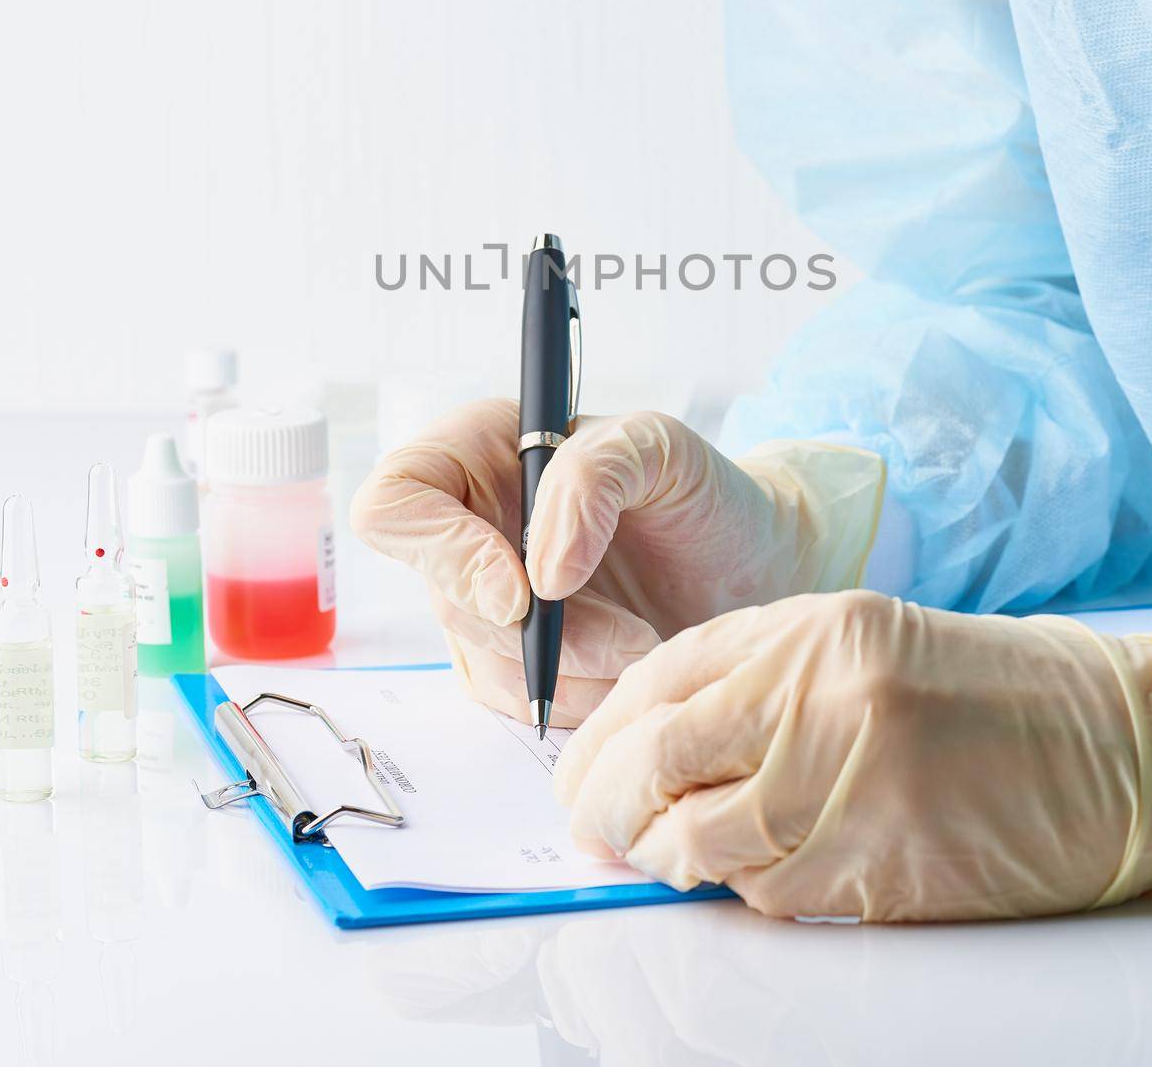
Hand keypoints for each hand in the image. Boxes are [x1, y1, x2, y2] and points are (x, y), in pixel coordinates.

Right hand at [351, 398, 882, 726]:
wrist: (754, 565)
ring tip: (650, 650)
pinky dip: (578, 700)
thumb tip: (539, 571)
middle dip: (540, 632)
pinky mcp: (518, 661)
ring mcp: (488, 599)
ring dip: (571, 673)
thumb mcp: (662, 448)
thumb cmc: (704, 491)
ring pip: (481, 660)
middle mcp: (470, 525)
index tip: (522, 592)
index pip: (397, 500)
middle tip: (630, 639)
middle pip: (444, 597)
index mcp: (482, 451)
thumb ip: (592, 476)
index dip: (441, 552)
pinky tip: (633, 676)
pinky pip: (514, 703)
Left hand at [557, 593, 1151, 920]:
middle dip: (604, 803)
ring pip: (702, 845)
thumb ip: (757, 676)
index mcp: (813, 632)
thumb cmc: (991, 687)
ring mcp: (851, 792)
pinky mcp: (882, 875)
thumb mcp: (861, 639)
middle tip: (590, 826)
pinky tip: (754, 872)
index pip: (661, 678)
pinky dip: (743, 891)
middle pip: (658, 761)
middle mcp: (821, 703)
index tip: (579, 766)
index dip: (600, 731)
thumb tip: (654, 742)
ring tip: (658, 854)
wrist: (1118, 745)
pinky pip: (772, 896)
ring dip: (664, 859)